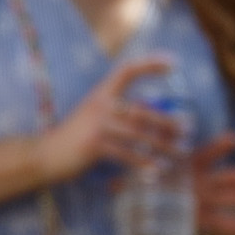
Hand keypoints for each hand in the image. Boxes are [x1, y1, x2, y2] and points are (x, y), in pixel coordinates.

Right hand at [37, 57, 183, 183]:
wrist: (46, 154)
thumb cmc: (75, 137)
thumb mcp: (94, 115)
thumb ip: (117, 111)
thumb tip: (149, 116)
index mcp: (102, 93)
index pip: (128, 69)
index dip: (150, 63)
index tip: (173, 63)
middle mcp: (101, 104)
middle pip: (142, 110)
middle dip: (167, 122)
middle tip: (187, 130)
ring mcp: (98, 125)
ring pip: (139, 134)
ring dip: (162, 145)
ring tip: (179, 153)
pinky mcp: (95, 145)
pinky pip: (127, 155)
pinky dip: (144, 164)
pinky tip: (157, 171)